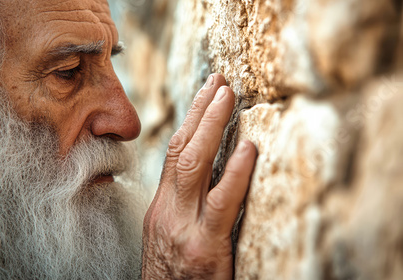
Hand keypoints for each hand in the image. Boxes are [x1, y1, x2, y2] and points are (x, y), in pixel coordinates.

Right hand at [141, 74, 256, 278]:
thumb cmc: (173, 278)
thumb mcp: (170, 238)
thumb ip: (185, 209)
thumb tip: (210, 180)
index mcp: (162, 208)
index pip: (173, 153)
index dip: (190, 120)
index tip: (206, 94)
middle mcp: (168, 212)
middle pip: (180, 149)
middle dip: (200, 111)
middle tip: (219, 81)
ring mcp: (183, 228)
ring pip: (193, 165)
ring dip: (211, 126)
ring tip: (228, 96)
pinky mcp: (204, 249)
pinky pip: (220, 203)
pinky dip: (235, 172)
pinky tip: (248, 148)